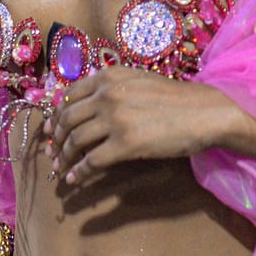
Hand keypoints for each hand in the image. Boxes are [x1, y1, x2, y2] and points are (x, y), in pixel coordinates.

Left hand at [44, 67, 253, 183]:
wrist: (204, 112)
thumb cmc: (176, 99)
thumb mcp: (139, 81)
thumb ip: (113, 88)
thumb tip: (89, 106)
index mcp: (110, 77)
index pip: (70, 95)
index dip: (57, 114)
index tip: (51, 128)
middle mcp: (107, 95)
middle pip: (68, 119)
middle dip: (56, 138)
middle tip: (52, 152)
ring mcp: (115, 119)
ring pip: (75, 141)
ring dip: (64, 157)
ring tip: (61, 168)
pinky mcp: (125, 144)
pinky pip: (92, 161)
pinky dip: (79, 172)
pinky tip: (75, 179)